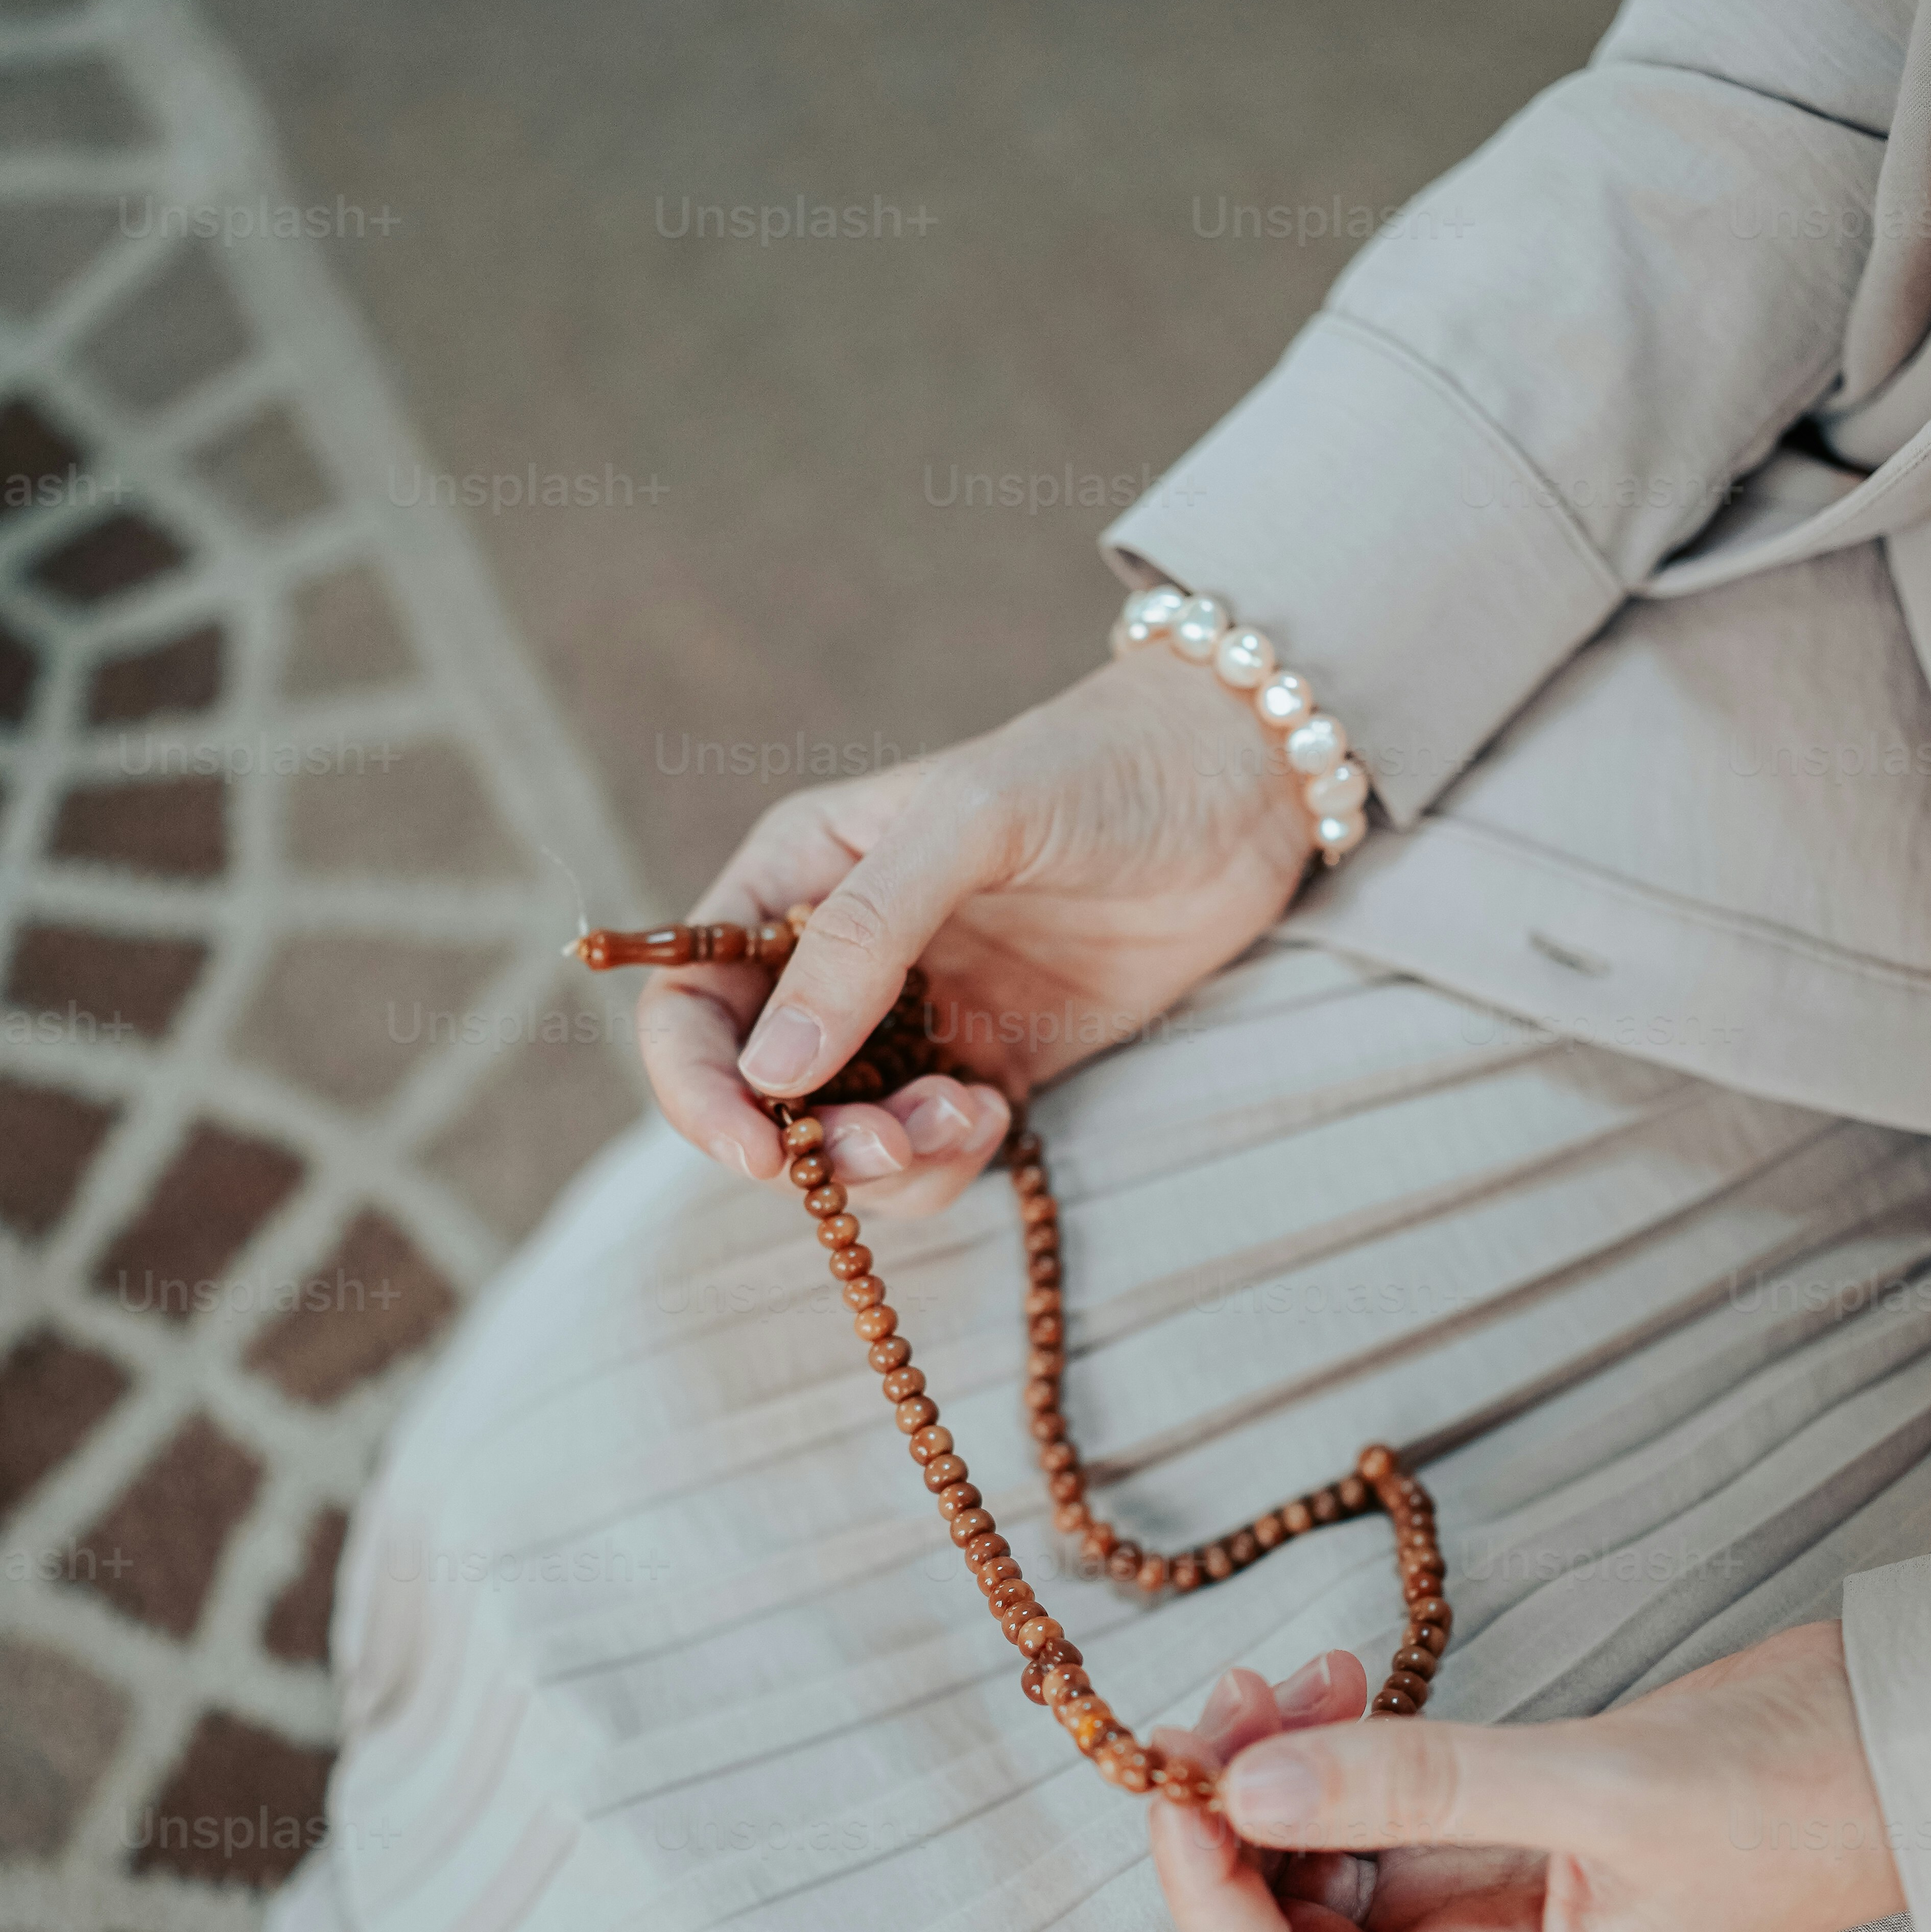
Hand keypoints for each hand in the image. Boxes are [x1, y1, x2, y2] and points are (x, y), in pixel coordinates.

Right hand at [636, 643, 1311, 1215]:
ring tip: (964, 1116)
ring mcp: (914, 1017)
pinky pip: (931, 1149)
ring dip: (888, 1161)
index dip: (699, 1087)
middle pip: (761, 1093)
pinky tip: (996, 1114)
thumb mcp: (967, 824)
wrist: (1237, 786)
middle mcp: (838, 956)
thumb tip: (774, 1070)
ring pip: (846, 1137)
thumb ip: (863, 937)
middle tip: (891, 1145)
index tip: (757, 1151)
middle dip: (811, 1143)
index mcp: (796, 878)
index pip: (693, 1001)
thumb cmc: (1094, 770)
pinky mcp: (990, 1063)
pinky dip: (949, 1158)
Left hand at [1146, 1620, 1906, 1931]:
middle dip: (1228, 1820)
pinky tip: (1343, 1676)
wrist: (1894, 1744)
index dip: (1207, 1896)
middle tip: (1231, 1698)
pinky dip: (1329, 1743)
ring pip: (1307, 1857)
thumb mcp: (1602, 1792)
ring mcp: (1472, 1905)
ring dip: (1274, 1768)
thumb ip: (1420, 1787)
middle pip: (1274, 1931)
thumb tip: (1247, 1786)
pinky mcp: (1485, 1830)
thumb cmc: (1789, 1802)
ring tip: (1295, 1671)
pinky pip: (1361, 1801)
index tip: (1183, 1778)